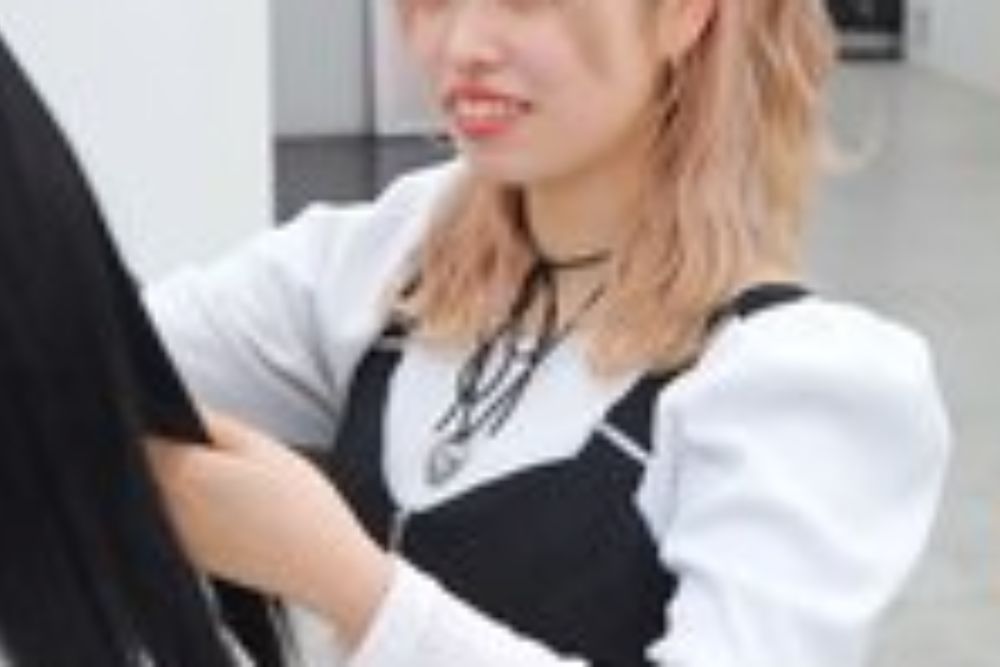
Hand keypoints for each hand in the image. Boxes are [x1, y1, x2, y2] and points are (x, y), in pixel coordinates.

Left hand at [147, 412, 391, 648]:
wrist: (323, 565)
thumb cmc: (300, 504)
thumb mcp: (262, 445)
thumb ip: (212, 422)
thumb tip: (178, 407)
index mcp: (184, 472)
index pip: (140, 437)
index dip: (153, 421)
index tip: (174, 417)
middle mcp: (170, 508)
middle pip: (142, 468)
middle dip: (163, 450)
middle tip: (205, 443)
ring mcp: (177, 538)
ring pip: (156, 496)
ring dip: (173, 481)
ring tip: (222, 476)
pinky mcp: (191, 559)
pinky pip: (172, 523)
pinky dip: (187, 509)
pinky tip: (226, 506)